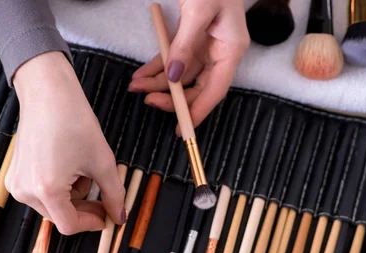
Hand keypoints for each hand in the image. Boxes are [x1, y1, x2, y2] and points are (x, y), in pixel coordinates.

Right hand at [8, 51, 125, 234]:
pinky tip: (67, 165)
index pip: (70, 225)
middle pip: (60, 217)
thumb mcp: (102, 161)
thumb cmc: (74, 122)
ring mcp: (16, 184)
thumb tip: (119, 217)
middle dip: (84, 207)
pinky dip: (58, 187)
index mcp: (47, 191)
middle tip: (104, 195)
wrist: (47, 93)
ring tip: (82, 168)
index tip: (107, 216)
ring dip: (72, 196)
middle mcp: (25, 192)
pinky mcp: (14, 176)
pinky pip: (40, 193)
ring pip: (52, 206)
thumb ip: (113, 195)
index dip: (92, 223)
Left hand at [129, 0, 248, 130]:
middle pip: (197, 87)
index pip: (216, 90)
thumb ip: (186, 45)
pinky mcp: (190, 40)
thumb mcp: (199, 10)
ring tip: (135, 86)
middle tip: (148, 100)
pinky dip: (156, 68)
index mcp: (230, 50)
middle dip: (172, 97)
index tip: (181, 128)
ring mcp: (204, 47)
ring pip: (181, 76)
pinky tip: (140, 75)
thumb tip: (175, 77)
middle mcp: (219, 52)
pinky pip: (173, 60)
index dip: (199, 112)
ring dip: (158, 83)